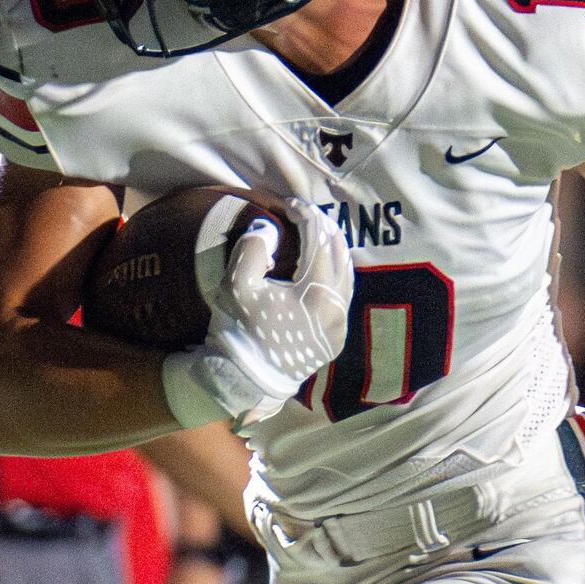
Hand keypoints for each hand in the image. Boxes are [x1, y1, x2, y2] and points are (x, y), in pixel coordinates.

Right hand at [181, 197, 353, 421]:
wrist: (245, 379)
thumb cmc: (238, 330)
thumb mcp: (237, 285)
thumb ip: (253, 248)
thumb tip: (270, 227)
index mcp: (315, 294)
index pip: (318, 242)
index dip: (306, 216)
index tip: (291, 204)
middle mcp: (336, 310)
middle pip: (339, 255)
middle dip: (324, 229)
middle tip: (307, 214)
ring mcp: (339, 326)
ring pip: (347, 276)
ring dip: (334, 251)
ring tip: (318, 233)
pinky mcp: (336, 339)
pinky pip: (343, 298)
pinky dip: (335, 276)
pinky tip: (324, 267)